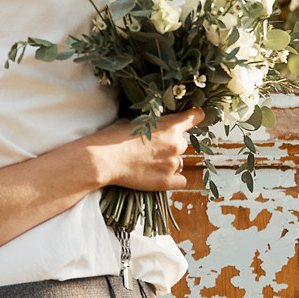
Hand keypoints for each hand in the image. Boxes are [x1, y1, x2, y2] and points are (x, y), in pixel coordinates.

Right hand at [85, 108, 203, 192]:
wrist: (102, 159)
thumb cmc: (113, 137)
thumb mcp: (133, 120)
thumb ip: (150, 122)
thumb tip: (151, 123)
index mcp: (171, 125)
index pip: (196, 116)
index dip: (195, 117)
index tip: (194, 119)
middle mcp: (177, 144)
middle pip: (184, 143)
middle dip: (171, 145)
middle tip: (153, 149)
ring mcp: (173, 163)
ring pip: (180, 162)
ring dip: (169, 162)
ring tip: (149, 163)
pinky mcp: (167, 181)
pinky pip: (181, 180)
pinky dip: (173, 179)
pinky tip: (159, 176)